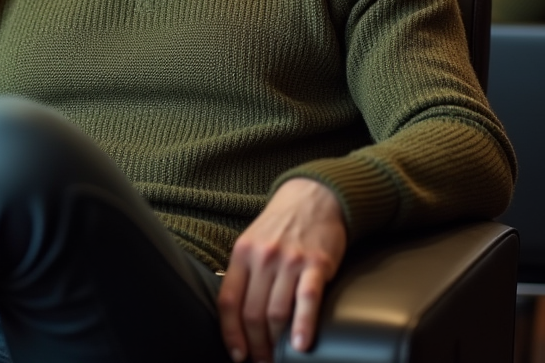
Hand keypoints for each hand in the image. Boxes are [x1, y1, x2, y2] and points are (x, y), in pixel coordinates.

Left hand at [217, 178, 346, 361]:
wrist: (313, 197)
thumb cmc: (281, 225)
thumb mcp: (252, 242)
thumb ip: (244, 274)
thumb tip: (235, 315)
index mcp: (242, 254)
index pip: (229, 302)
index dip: (230, 333)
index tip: (237, 355)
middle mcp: (263, 258)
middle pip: (252, 313)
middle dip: (256, 345)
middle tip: (262, 361)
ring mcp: (289, 260)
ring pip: (277, 312)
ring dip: (277, 343)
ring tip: (279, 358)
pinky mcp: (316, 263)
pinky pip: (307, 299)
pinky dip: (303, 325)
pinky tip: (300, 344)